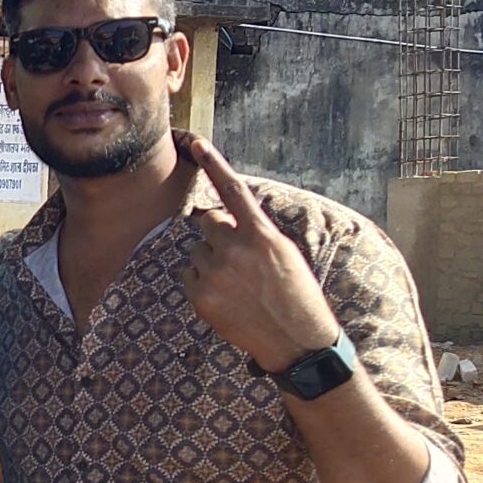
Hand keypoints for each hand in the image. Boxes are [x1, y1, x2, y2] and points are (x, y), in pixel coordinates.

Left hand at [181, 139, 342, 372]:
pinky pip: (187, 275)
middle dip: (218, 235)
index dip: (215, 164)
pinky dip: (201, 282)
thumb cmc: (295, 294)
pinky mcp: (199, 295)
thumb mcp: (284, 254)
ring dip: (210, 260)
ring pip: (196, 250)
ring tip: (237, 284)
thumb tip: (222, 219)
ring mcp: (214, 272)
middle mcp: (235, 249)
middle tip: (240, 260)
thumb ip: (254, 232)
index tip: (197, 143)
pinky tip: (226, 297)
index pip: (234, 191)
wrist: (295, 340)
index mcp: (262, 235)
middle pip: (208, 223)